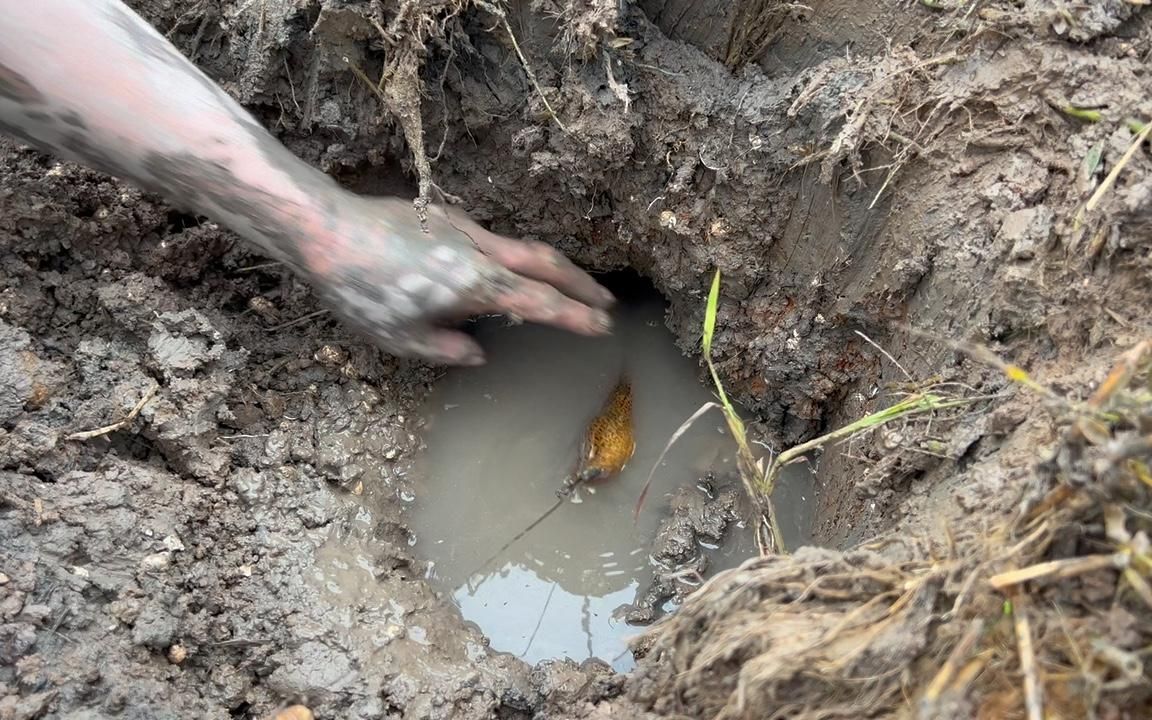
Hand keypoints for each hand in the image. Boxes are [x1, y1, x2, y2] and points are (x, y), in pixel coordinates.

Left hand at [300, 195, 614, 364]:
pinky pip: (491, 239)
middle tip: (607, 301)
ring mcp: (464, 229)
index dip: (576, 316)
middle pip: (547, 264)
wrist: (326, 230)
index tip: (602, 326)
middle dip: (582, 284)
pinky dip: (511, 256)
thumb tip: (478, 352)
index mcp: (477, 285)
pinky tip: (499, 270)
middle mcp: (480, 251)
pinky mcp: (445, 217)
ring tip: (565, 286)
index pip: (541, 303)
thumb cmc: (361, 291)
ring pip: (521, 247)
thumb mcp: (402, 339)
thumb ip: (447, 350)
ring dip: (550, 267)